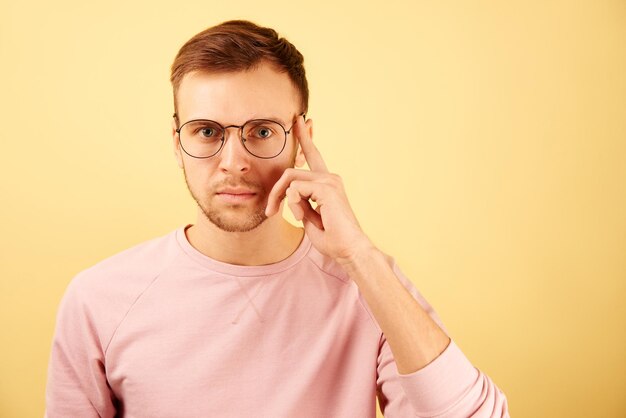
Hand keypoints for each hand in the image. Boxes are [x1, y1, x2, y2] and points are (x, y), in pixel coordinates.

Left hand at [265, 116, 374, 264]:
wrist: (349, 250)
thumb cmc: (332, 238)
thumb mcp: (308, 217)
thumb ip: (299, 202)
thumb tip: (290, 194)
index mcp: (326, 183)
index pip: (313, 155)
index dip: (305, 137)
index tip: (299, 120)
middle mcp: (329, 177)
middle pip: (290, 171)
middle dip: (275, 191)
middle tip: (270, 211)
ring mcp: (329, 180)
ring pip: (290, 179)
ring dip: (280, 198)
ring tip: (280, 215)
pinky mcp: (327, 188)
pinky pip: (295, 189)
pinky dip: (293, 204)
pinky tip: (303, 216)